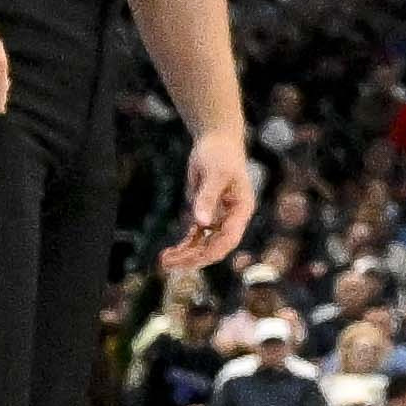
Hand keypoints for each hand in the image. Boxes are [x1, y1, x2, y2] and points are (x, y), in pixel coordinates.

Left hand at [174, 129, 255, 270]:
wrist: (216, 141)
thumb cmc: (219, 154)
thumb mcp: (214, 174)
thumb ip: (207, 198)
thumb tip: (200, 223)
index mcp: (241, 210)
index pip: (229, 238)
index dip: (212, 251)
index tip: (191, 260)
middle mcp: (232, 218)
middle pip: (215, 247)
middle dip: (193, 258)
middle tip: (169, 265)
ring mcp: (219, 218)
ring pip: (204, 245)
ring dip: (186, 255)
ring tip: (164, 262)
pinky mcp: (205, 214)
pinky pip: (196, 237)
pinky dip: (184, 246)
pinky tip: (169, 253)